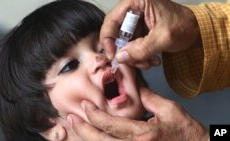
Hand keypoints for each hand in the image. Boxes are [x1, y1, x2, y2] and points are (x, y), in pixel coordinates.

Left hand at [67, 88, 208, 140]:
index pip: (110, 124)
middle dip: (83, 130)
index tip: (85, 106)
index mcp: (143, 134)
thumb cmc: (186, 132)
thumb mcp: (169, 110)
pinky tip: (94, 139)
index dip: (94, 115)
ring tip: (76, 129)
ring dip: (87, 139)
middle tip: (71, 119)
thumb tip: (134, 87)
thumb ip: (149, 97)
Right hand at [100, 0, 200, 68]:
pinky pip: (132, 46)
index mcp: (136, 3)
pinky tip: (151, 59)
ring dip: (134, 57)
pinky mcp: (140, 31)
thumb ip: (141, 49)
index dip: (108, 40)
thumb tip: (120, 57)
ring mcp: (136, 22)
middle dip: (125, 52)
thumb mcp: (163, 38)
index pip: (111, 21)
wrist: (197, 29)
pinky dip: (139, 56)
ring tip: (149, 62)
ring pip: (124, 43)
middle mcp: (132, 10)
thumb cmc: (184, 25)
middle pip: (116, 34)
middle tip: (134, 63)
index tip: (114, 56)